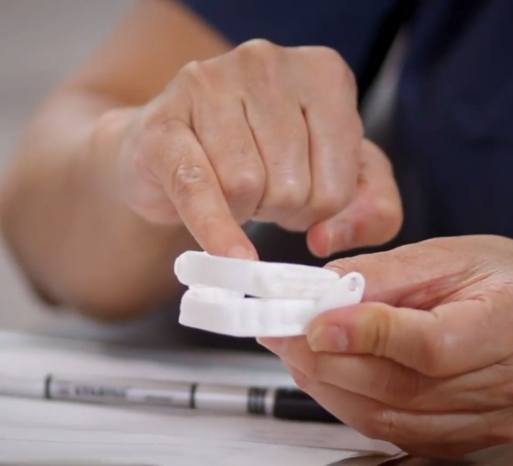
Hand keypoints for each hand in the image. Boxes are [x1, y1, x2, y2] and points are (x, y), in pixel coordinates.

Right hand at [104, 39, 400, 257]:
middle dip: (278, 209)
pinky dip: (215, 228)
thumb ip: (371, 209)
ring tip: (230, 188)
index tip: (296, 194)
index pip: (340, 182)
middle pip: (293, 186)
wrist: (180, 149)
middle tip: (260, 192)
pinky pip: (198, 188)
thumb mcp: (338, 178)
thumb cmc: (262, 159)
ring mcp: (210, 84)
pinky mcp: (164, 122)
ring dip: (241, 210)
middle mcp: (268, 62)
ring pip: (247, 187)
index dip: (317, 209)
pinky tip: (229, 254)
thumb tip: (328, 239)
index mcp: (323, 74)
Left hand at [259, 235, 512, 457]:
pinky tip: (321, 375)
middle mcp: (495, 387)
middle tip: (280, 331)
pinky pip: (388, 429)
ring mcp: (477, 421)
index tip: (316, 321)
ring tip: (291, 349)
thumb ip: (388, 273)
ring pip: (382, 417)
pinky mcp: (455, 435)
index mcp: (501, 328)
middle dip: (323, 359)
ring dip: (325, 384)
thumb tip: (327, 287)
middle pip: (395, 388)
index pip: (427, 345)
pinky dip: (344, 402)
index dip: (365, 334)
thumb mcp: (449, 257)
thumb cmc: (498, 278)